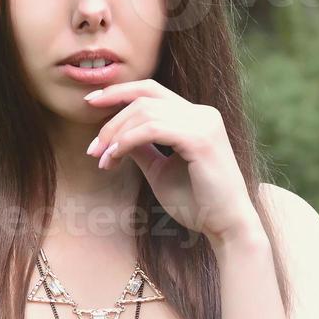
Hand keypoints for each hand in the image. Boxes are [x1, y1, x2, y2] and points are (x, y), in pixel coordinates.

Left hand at [84, 79, 260, 245]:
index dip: (119, 92)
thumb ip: (142, 150)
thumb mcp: (160, 171)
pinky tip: (114, 158)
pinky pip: (152, 129)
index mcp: (196, 117)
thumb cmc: (198, 204)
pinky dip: (127, 141)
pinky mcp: (200, 139)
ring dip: (115, 135)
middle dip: (111, 118)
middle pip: (144, 97)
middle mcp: (202, 113)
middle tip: (92, 148)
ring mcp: (203, 123)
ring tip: (102, 159)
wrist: (227, 227)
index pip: (152, 91)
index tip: (90, 103)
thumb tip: (116, 136)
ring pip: (145, 112)